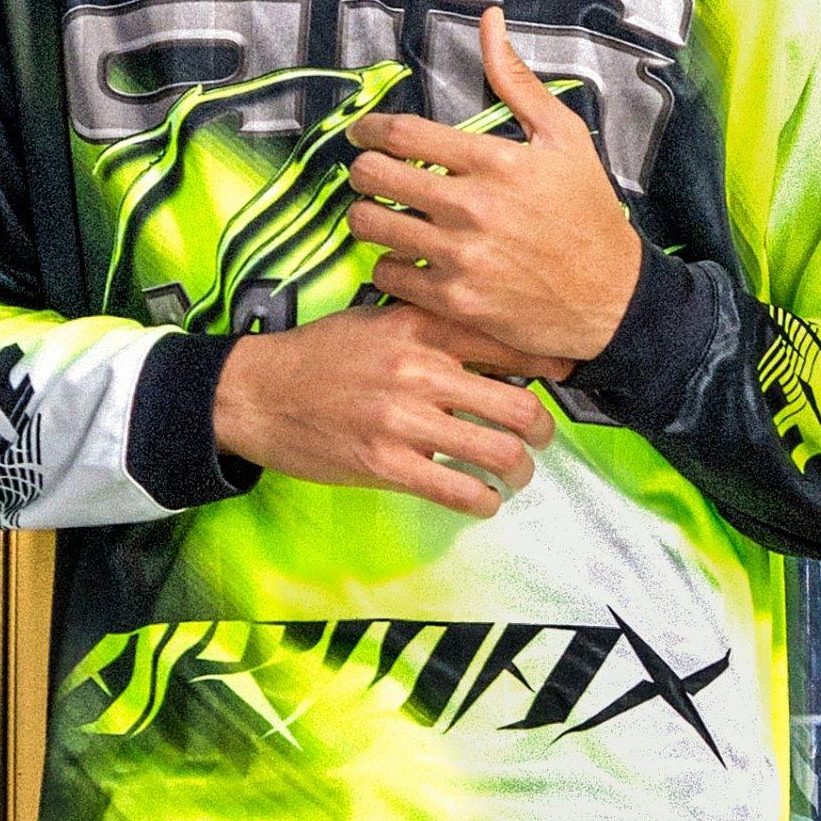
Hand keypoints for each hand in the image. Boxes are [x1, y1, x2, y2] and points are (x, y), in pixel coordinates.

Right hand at [213, 302, 560, 517]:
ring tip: (517, 475)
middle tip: (543, 439)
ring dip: (520, 472)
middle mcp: (420, 369)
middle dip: (544, 430)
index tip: (566, 373)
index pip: (508, 340)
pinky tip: (483, 500)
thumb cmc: (320, 356)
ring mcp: (403, 419)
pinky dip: (483, 501)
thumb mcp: (378, 319)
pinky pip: (458, 490)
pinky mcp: (385, 464)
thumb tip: (494, 338)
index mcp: (421, 327)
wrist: (255, 392)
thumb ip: (433, 324)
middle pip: (519, 405)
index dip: (549, 361)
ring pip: (498, 452)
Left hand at [341, 7, 650, 366]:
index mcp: (495, 161)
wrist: (612, 296)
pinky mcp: (454, 301)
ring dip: (366, 215)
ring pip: (369, 226)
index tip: (362, 132)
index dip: (367, 128)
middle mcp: (472, 207)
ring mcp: (460, 257)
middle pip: (373, 176)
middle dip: (361, 169)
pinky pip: (386, 274)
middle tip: (369, 173)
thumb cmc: (588, 212)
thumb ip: (517, 79)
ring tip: (381, 213)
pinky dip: (387, 263)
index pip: (401, 133)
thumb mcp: (564, 137)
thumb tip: (489, 21)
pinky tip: (405, 256)